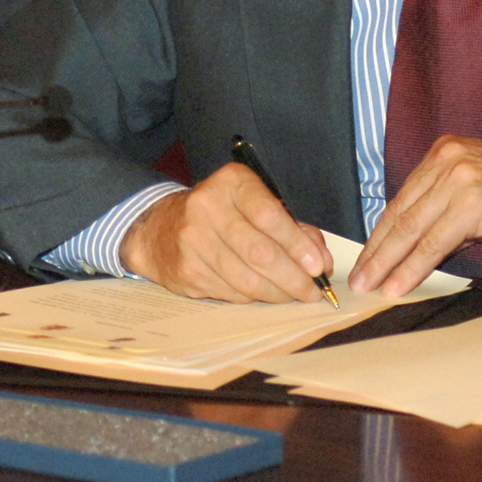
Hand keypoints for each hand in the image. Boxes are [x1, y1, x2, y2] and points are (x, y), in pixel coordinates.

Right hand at [117, 164, 332, 302]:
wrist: (160, 228)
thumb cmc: (222, 214)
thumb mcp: (255, 204)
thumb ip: (292, 227)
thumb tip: (321, 261)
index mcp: (230, 183)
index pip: (268, 214)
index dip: (297, 244)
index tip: (318, 266)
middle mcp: (207, 207)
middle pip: (260, 252)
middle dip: (294, 278)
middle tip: (314, 291)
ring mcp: (192, 240)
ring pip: (247, 279)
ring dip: (278, 294)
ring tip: (295, 296)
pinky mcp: (186, 270)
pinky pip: (232, 293)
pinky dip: (255, 298)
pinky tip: (265, 294)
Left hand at [348, 135, 481, 297]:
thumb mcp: (477, 194)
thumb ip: (444, 212)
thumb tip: (413, 244)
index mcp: (443, 153)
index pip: (402, 200)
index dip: (381, 234)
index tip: (365, 260)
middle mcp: (446, 159)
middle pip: (401, 213)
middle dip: (376, 252)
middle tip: (358, 280)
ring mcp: (460, 178)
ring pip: (412, 228)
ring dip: (388, 263)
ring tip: (372, 288)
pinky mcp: (474, 202)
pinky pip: (435, 241)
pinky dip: (414, 266)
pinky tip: (400, 285)